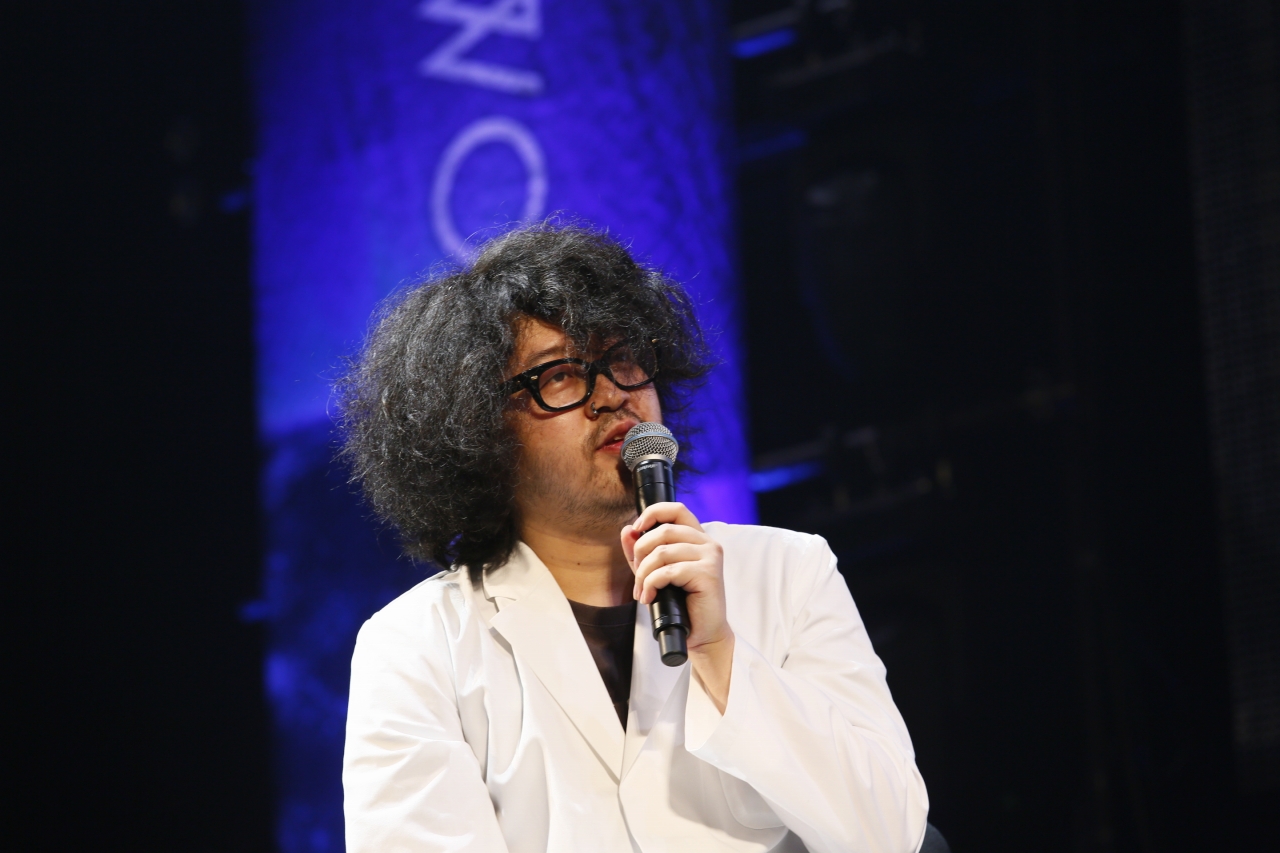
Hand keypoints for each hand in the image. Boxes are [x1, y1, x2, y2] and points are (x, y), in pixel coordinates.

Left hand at [621, 502, 734, 711]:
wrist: (702, 633)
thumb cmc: (682, 604)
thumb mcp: (656, 573)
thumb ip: (642, 551)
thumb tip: (627, 531)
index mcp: (697, 538)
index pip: (676, 509)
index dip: (653, 513)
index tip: (637, 529)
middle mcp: (707, 543)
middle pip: (663, 530)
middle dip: (640, 553)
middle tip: (637, 577)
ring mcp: (710, 557)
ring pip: (662, 552)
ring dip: (643, 574)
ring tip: (642, 592)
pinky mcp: (709, 574)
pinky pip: (668, 571)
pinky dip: (651, 584)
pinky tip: (650, 597)